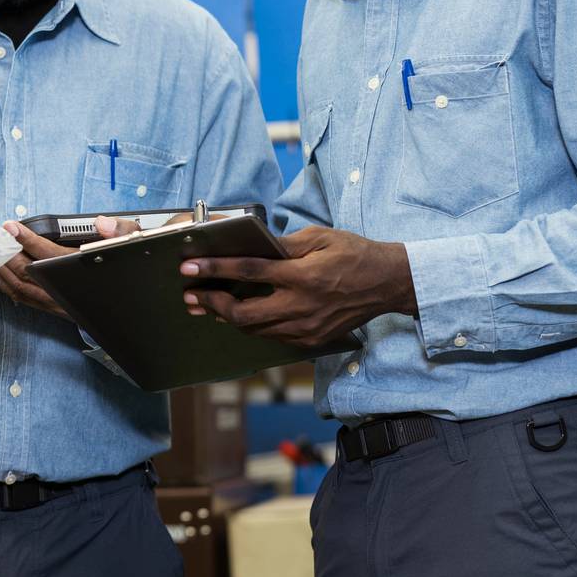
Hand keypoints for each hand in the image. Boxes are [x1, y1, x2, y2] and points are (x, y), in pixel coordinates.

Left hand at [0, 217, 140, 318]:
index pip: (48, 256)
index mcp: (81, 273)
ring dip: (2, 268)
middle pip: (26, 274)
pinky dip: (7, 285)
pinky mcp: (54, 309)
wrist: (135, 303)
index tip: (9, 225)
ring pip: (21, 289)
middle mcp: (66, 292)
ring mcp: (58, 303)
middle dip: (5, 251)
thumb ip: (121, 232)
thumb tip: (102, 224)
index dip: (27, 240)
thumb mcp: (135, 243)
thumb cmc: (130, 267)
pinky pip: (23, 299)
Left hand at [179, 226, 417, 348]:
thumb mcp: (320, 237)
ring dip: (228, 317)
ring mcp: (306, 327)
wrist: (387, 283)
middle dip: (212, 303)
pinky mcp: (310, 339)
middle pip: (243, 314)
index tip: (189, 267)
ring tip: (208, 304)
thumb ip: (284, 244)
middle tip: (191, 294)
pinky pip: (271, 336)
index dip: (214, 269)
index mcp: (303, 275)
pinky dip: (252, 325)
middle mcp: (301, 306)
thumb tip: (252, 246)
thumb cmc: (354, 254)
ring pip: (254, 330)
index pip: (248, 272)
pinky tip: (241, 313)